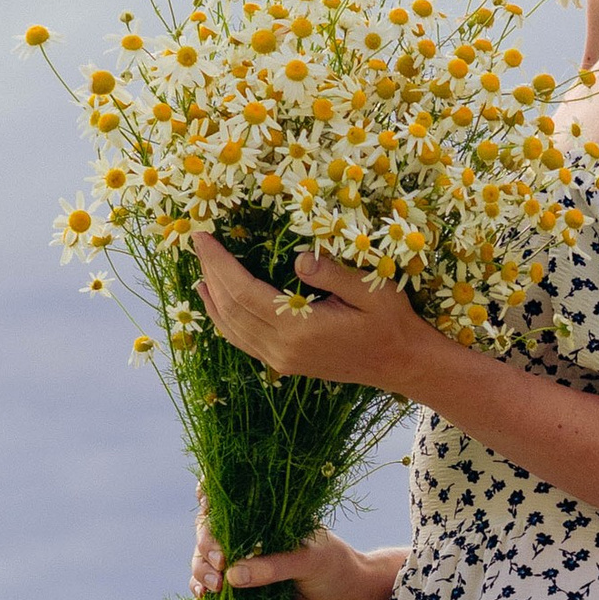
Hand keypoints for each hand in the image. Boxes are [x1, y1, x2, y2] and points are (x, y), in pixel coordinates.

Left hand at [189, 236, 435, 397]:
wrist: (401, 363)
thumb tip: (298, 257)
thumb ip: (333, 273)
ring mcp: (281, 360)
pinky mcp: (285, 363)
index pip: (242, 292)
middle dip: (210, 272)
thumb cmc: (390, 322)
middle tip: (197, 241)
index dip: (219, 263)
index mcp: (298, 329)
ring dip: (212, 298)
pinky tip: (216, 303)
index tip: (203, 236)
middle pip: (230, 308)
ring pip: (231, 328)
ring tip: (199, 270)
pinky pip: (242, 340)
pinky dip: (224, 320)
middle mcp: (282, 349)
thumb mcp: (371, 289)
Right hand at [189, 515, 401, 599]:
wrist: (341, 597)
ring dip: (201, 570)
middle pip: (207, 530)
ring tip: (215, 587)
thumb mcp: (307, 560)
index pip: (226, 496)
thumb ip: (273, 567)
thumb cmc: (330, 566)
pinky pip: (209, 586)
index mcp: (262, 514)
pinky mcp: (238, 587)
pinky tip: (203, 598)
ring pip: (203, 559)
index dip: (208, 496)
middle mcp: (245, 533)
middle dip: (206, 544)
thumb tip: (232, 576)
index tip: (206, 504)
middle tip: (221, 561)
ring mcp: (239, 560)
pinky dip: (200, 590)